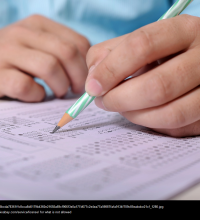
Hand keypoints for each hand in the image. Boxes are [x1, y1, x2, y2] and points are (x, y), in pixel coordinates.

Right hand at [0, 15, 89, 101]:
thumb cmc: (7, 56)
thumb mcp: (32, 44)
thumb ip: (57, 51)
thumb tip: (86, 74)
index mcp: (37, 24)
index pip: (77, 42)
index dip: (86, 66)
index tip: (83, 81)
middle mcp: (23, 33)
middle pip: (67, 53)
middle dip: (78, 78)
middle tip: (74, 91)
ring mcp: (7, 52)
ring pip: (49, 67)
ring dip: (60, 86)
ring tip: (56, 94)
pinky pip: (25, 86)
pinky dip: (36, 96)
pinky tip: (34, 96)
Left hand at [85, 15, 199, 136]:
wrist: (199, 63)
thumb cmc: (162, 53)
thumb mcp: (139, 42)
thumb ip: (110, 52)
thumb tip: (94, 79)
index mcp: (182, 31)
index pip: (142, 46)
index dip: (111, 69)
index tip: (93, 87)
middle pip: (157, 86)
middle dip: (120, 99)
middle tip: (103, 102)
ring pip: (170, 113)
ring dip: (135, 116)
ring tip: (121, 109)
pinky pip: (177, 128)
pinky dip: (152, 124)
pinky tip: (143, 113)